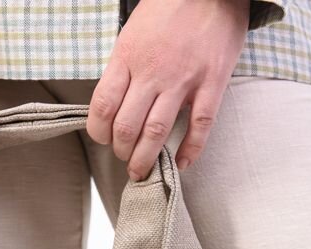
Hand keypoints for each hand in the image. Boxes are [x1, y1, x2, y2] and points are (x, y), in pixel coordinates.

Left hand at [86, 0, 249, 179]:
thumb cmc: (171, 8)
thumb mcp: (134, 32)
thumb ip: (123, 67)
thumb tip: (113, 105)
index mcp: (128, 56)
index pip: (102, 107)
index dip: (98, 133)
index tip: (103, 140)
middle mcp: (152, 71)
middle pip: (127, 127)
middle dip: (122, 152)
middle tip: (125, 159)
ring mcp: (183, 78)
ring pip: (157, 132)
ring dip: (146, 159)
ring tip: (142, 171)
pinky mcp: (212, 82)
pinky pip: (200, 126)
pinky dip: (190, 150)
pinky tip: (182, 163)